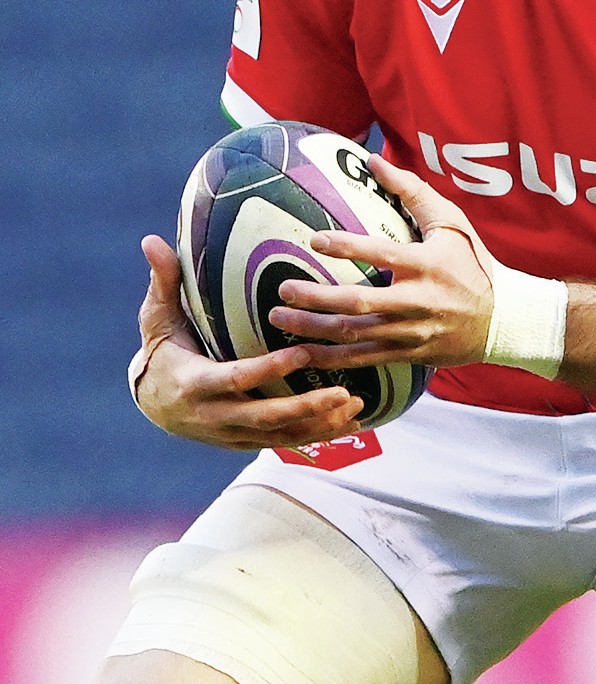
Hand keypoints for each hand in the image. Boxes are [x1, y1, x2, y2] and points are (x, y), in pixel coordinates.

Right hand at [130, 234, 364, 449]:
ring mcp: (230, 434)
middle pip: (264, 416)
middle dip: (305, 407)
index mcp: (193, 383)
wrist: (151, 403)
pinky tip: (351, 422)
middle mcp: (212, 415)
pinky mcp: (244, 442)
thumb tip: (151, 240)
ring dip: (319, 423)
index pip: (235, 379)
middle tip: (344, 391)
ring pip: (279, 434)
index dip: (268, 370)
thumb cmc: (161, 350)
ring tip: (356, 404)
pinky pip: (284, 443)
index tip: (302, 353)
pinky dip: (317, 435)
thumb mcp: (157, 318)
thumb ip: (163, 282)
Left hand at [268, 156, 494, 369]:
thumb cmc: (473, 263)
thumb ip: (412, 191)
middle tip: (283, 288)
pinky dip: (332, 359)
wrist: (503, 319)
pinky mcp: (409, 354)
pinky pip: (364, 360)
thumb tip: (374, 160)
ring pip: (355, 336)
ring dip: (313, 329)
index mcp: (427, 264)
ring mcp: (412, 332)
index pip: (381, 253)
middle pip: (358, 303)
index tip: (314, 240)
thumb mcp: (451, 223)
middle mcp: (418, 301)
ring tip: (279, 318)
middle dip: (316, 298)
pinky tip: (302, 353)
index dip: (347, 247)